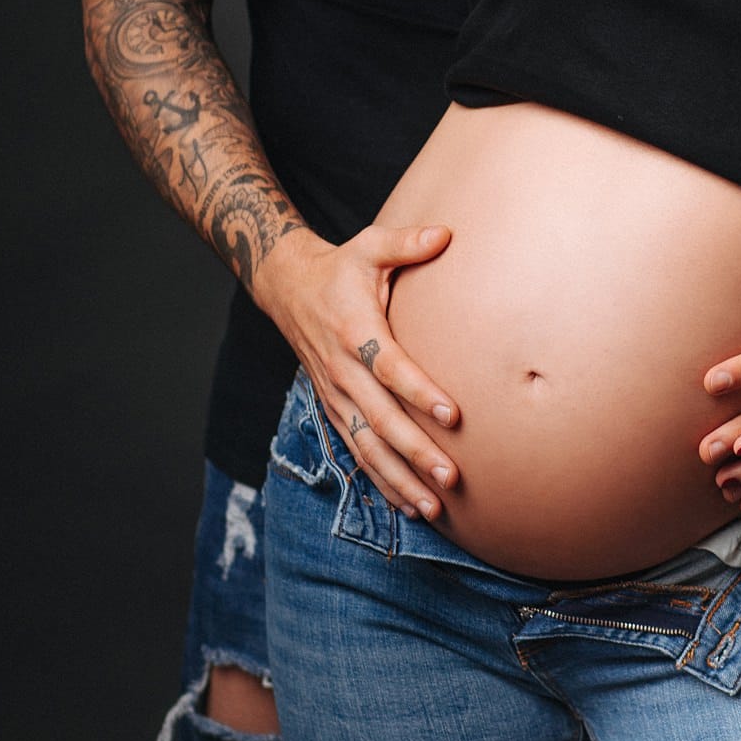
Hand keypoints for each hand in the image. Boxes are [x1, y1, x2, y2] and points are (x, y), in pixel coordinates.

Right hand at [256, 222, 459, 520]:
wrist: (288, 289)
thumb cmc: (341, 267)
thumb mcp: (369, 244)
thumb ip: (406, 241)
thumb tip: (446, 233)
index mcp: (354, 329)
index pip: (389, 366)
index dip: (419, 391)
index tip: (452, 414)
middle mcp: (341, 370)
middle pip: (380, 419)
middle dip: (415, 452)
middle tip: (451, 477)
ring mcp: (336, 396)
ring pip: (367, 447)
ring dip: (398, 479)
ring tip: (434, 506)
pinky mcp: (335, 410)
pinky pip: (357, 452)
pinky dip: (380, 481)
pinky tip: (408, 505)